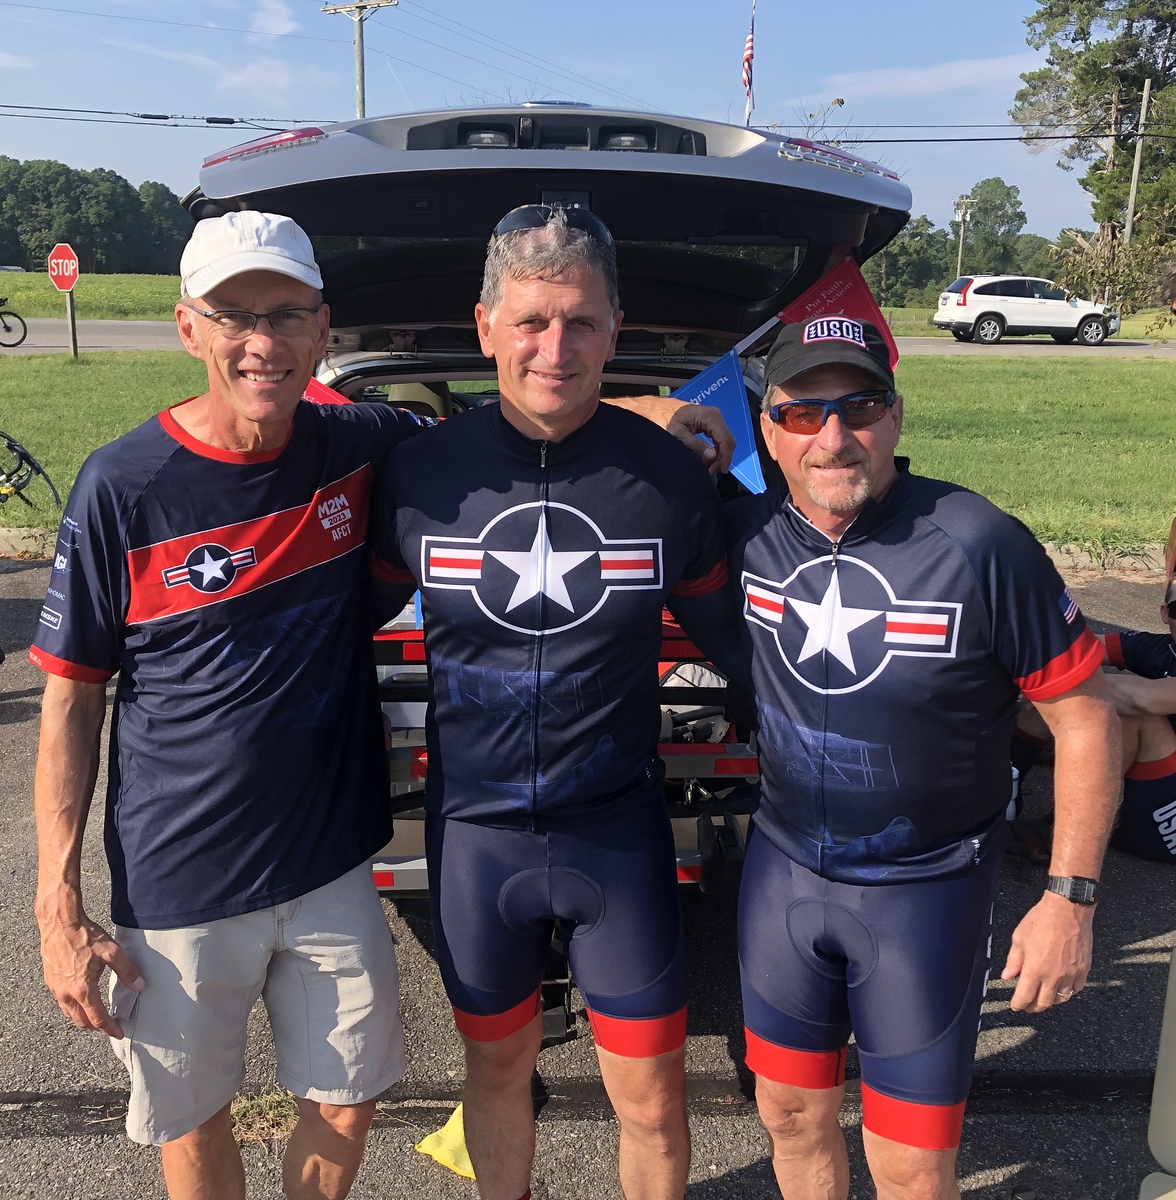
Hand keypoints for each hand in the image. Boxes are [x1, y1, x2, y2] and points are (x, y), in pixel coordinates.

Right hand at [38, 906, 143, 1037]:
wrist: (59, 923)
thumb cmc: (85, 936)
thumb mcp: (112, 952)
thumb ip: (127, 971)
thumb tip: (139, 986)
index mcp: (82, 990)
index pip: (97, 1018)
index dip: (109, 1028)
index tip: (119, 1033)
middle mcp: (66, 993)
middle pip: (80, 1021)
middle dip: (95, 1027)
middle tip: (108, 1026)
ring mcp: (56, 988)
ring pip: (68, 1013)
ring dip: (82, 1018)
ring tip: (96, 1016)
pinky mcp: (50, 980)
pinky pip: (61, 1001)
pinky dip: (73, 1007)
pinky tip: (81, 998)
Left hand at [665, 403, 735, 473]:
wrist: (665, 411)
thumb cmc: (669, 420)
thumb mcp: (678, 434)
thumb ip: (695, 444)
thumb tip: (712, 455)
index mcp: (710, 416)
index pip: (725, 439)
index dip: (726, 456)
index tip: (722, 470)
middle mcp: (716, 416)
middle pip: (728, 441)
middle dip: (722, 458)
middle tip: (711, 470)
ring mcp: (715, 419)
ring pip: (725, 441)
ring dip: (719, 455)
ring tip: (708, 466)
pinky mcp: (713, 424)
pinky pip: (719, 439)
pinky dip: (716, 450)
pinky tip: (707, 458)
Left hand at [1001, 890, 1092, 1012]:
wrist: (1067, 909)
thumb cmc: (1041, 920)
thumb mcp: (1019, 938)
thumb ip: (1013, 960)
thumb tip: (1007, 976)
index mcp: (1035, 969)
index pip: (1025, 996)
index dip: (1019, 1004)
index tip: (1015, 1006)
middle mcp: (1054, 976)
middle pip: (1044, 1002)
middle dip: (1033, 1007)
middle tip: (1028, 1006)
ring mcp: (1071, 974)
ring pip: (1061, 999)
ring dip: (1051, 1002)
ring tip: (1043, 999)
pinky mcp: (1084, 969)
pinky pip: (1076, 989)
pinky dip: (1068, 993)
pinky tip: (1062, 989)